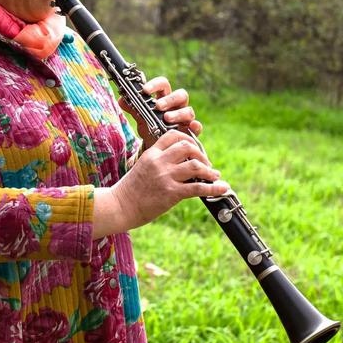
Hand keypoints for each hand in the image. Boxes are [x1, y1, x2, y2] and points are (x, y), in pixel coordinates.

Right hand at [92, 129, 230, 236]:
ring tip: (214, 176)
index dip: (188, 140)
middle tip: (207, 164)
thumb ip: (158, 163)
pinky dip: (213, 187)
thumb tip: (179, 164)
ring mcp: (165, 177)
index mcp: (151, 153)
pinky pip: (197, 188)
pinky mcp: (171, 193)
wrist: (119, 207)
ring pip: (195, 166)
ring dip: (209, 171)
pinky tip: (222, 188)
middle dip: (201, 155)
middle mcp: (159, 162)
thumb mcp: (142, 168)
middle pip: (187, 147)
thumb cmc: (130, 191)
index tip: (195, 149)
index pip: (173, 136)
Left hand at [119, 76, 201, 148]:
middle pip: (180, 95)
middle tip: (158, 106)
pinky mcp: (191, 131)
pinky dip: (195, 126)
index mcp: (165, 98)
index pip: (163, 85)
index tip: (145, 90)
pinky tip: (191, 127)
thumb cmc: (152, 128)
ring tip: (167, 119)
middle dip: (169, 99)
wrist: (160, 148)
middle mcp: (177, 106)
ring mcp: (186, 118)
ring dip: (178, 113)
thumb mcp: (142, 119)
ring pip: (188, 110)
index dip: (155, 85)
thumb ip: (134, 109)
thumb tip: (121, 99)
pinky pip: (197, 126)